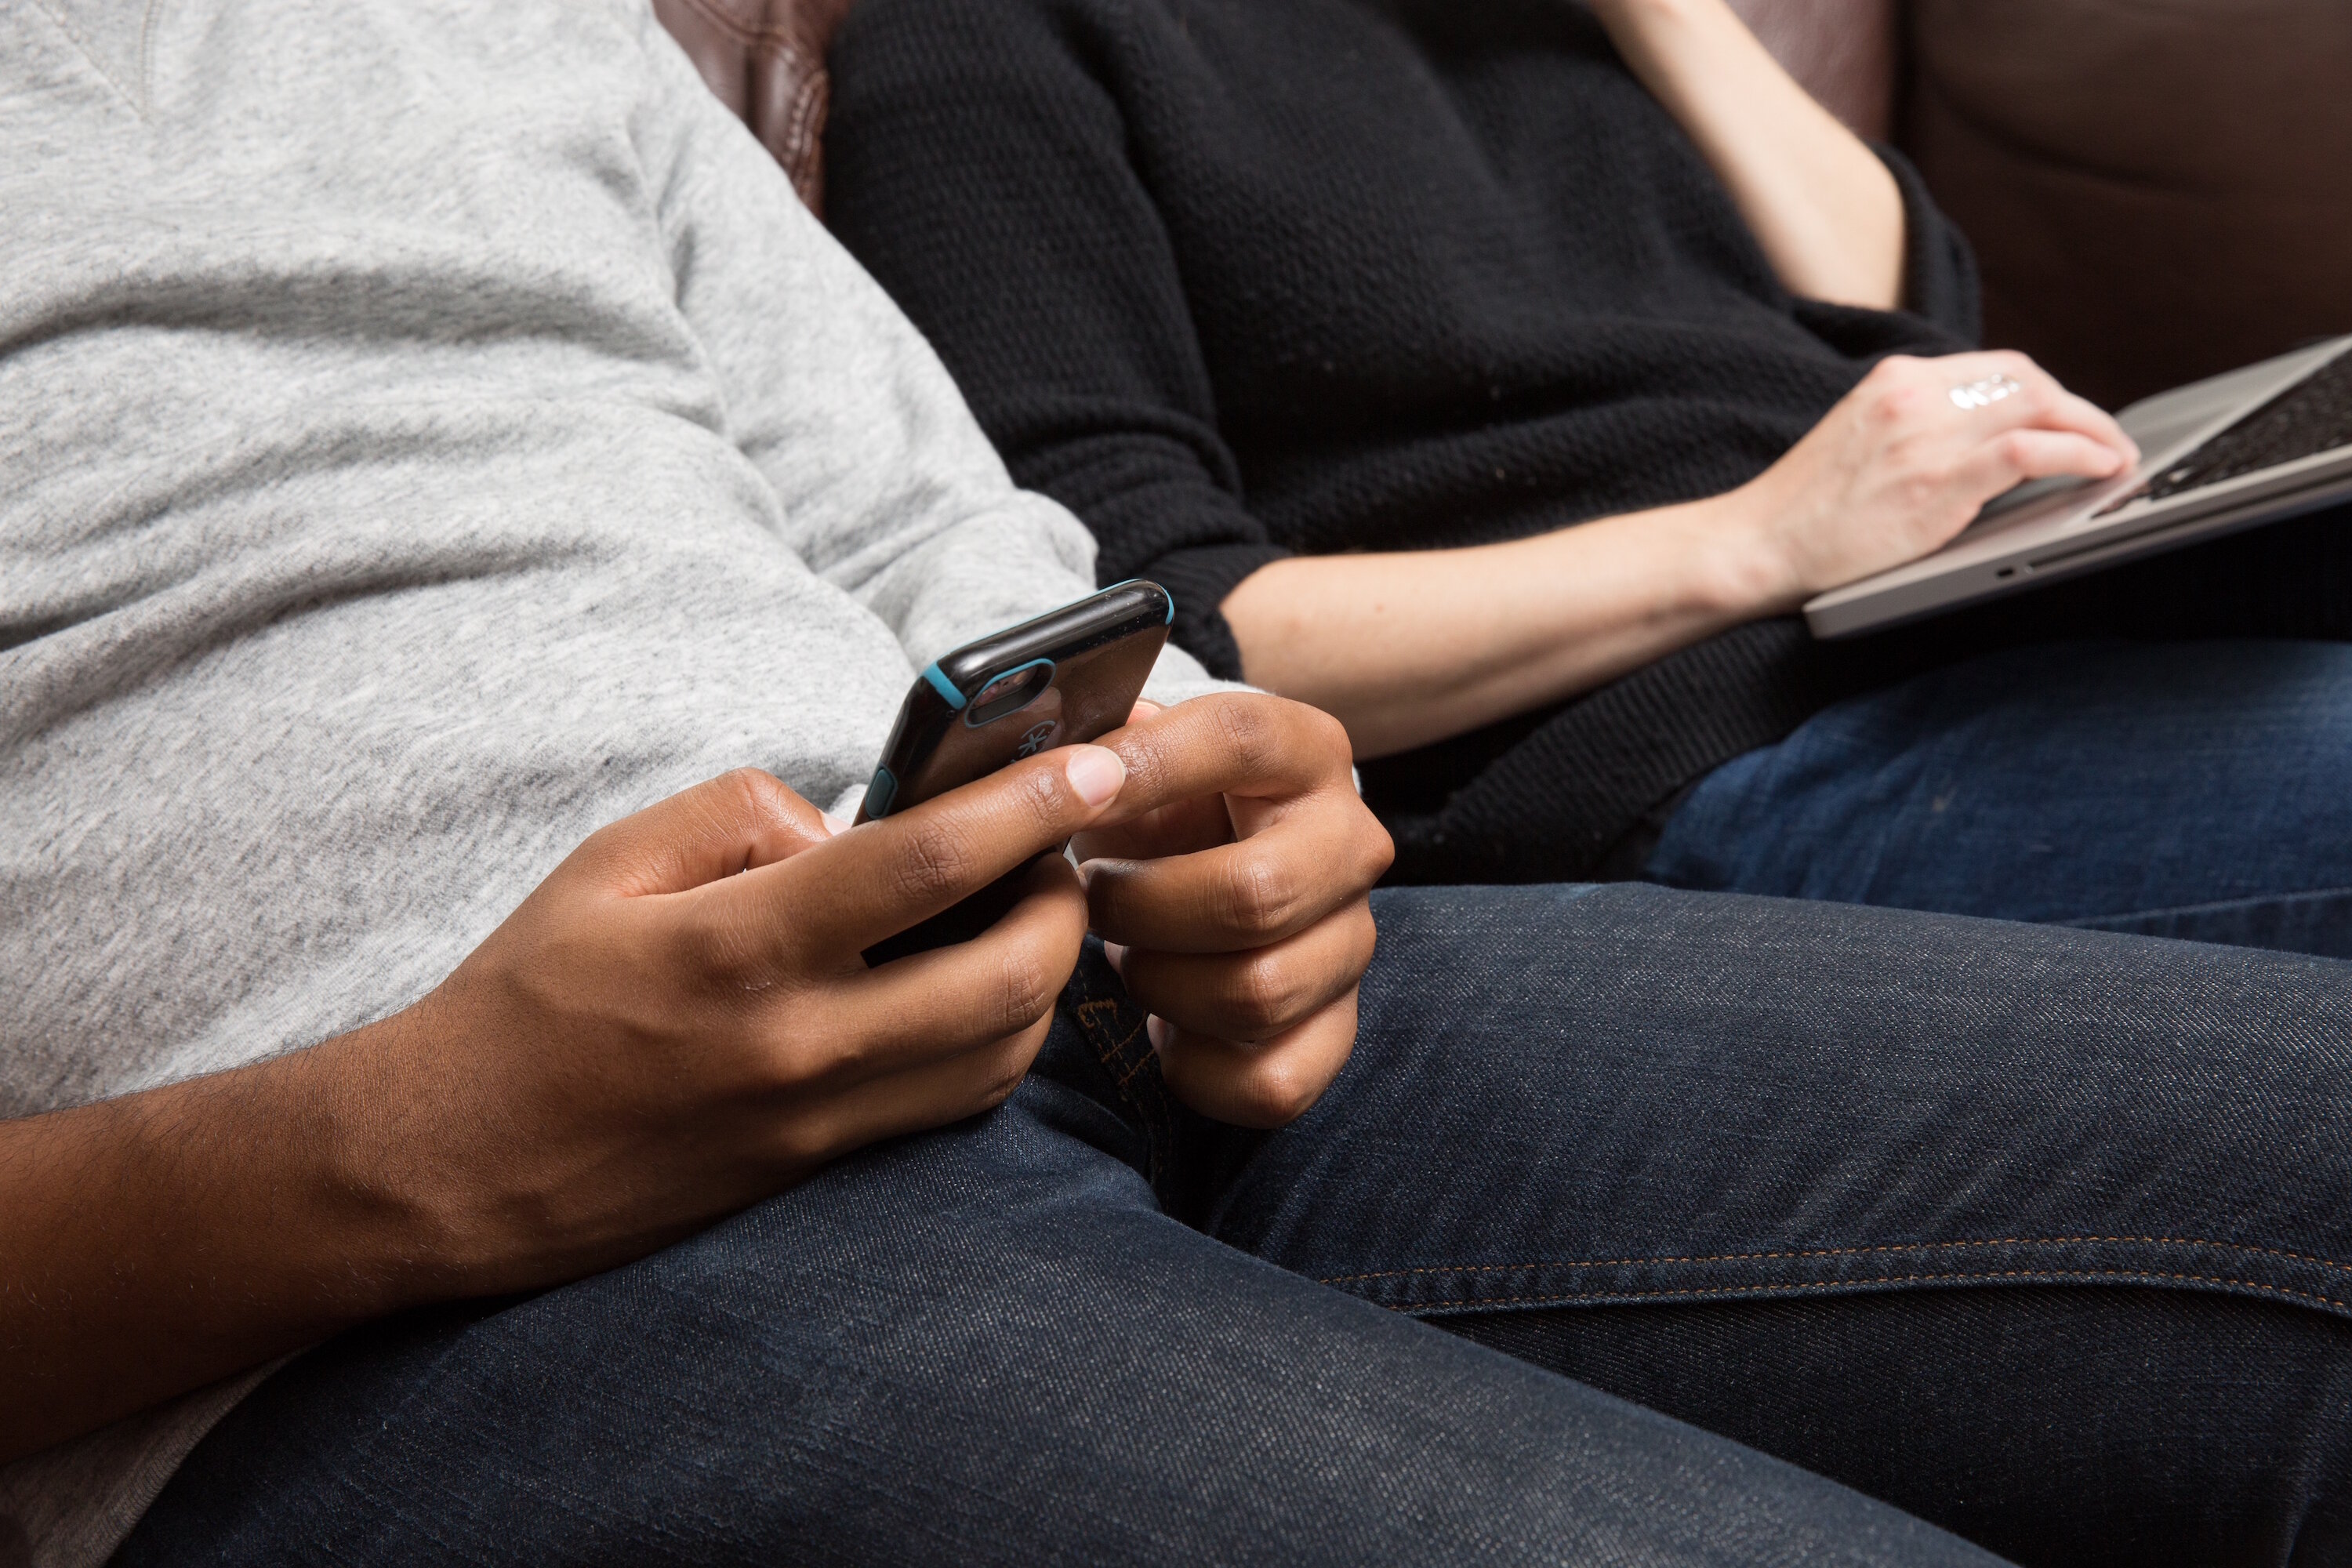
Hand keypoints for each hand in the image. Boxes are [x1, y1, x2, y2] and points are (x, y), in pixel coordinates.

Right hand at [368, 747, 1129, 1294]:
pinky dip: (1000, 1041)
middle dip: (1069, 899)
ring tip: (1036, 909)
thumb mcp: (609, 862)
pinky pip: (955, 1105)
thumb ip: (743, 815)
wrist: (449, 1164)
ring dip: (1051, 975)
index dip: (1031, 807)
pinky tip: (983, 988)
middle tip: (1070, 845)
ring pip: (1002, 1052)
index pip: (928, 864)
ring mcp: (819, 1118)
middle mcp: (798, 1044)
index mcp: (740, 948)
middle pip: (1008, 976)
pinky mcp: (821, 1164)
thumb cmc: (526, 997)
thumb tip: (855, 823)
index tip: (1096, 764)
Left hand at [1074, 695, 1393, 1127]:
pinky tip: (1166, 1026)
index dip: (1147, 766)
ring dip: (1159, 983)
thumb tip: (1052, 749)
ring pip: (1255, 995)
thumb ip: (1097, 739)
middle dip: (1141, 909)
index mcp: (1304, 751)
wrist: (1219, 875)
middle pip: (1254, 896)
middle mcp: (1352, 843)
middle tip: (1093, 900)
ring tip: (1127, 955)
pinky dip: (1193, 1066)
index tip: (1072, 794)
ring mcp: (1354, 943)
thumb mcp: (1136, 758)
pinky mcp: (1338, 1034)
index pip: (1236, 738)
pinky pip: (1268, 1081)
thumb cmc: (1163, 815)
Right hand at [1729, 350, 2139, 606]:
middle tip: (2107, 441)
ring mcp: (1927, 434)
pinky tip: (2100, 469)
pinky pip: (2031, 449)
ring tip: (2117, 457)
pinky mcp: (1939, 480)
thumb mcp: (1858, 442)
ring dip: (2093, 429)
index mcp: (1894, 381)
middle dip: (2078, 408)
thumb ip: (1911, 428)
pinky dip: (2078, 453)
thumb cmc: (1803, 513)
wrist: (1757, 544)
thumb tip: (1979, 443)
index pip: (1994, 367)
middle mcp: (1914, 395)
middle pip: (2027, 378)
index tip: (2068, 419)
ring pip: (2040, 404)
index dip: (2046, 391)